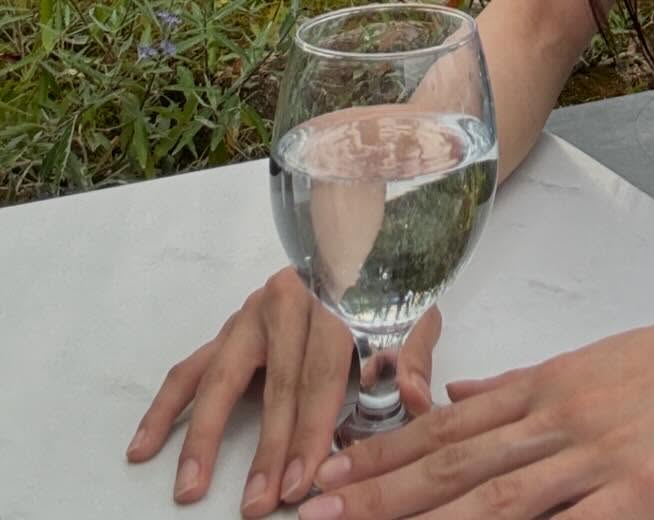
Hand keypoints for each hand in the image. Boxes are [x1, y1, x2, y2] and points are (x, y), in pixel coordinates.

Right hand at [125, 267, 442, 515]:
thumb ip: (414, 356)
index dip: (311, 428)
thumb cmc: (385, 294)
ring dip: (204, 435)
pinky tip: (144, 447)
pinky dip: (164, 409)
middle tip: (257, 502)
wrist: (357, 250)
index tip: (302, 479)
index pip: (320, 371)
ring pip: (221, 376)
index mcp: (332, 296)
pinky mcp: (225, 331)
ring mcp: (248, 316)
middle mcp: (285, 301)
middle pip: (274, 382)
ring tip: (189, 486)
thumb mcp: (411, 316)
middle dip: (266, 448)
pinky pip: (189, 370)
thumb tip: (417, 398)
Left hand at [293, 284, 653, 519]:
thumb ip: (521, 386)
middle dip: (380, 496)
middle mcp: (559, 418)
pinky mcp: (639, 492)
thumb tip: (459, 397)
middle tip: (318, 515)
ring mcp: (597, 456)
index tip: (331, 478)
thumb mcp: (592, 361)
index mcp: (546, 385)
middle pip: (454, 466)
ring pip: (496, 499)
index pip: (447, 428)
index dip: (383, 456)